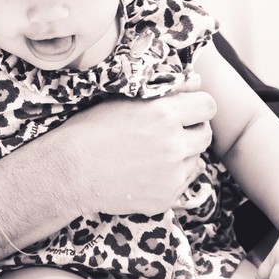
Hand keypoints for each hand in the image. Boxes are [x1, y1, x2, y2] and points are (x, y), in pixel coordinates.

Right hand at [54, 75, 215, 215]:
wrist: (71, 172)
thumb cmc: (91, 130)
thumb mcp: (124, 101)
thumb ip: (165, 91)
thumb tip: (196, 81)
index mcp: (163, 114)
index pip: (208, 106)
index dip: (199, 106)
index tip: (188, 110)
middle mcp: (173, 144)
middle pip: (206, 134)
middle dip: (192, 131)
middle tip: (170, 132)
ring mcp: (172, 174)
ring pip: (196, 159)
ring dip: (183, 155)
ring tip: (153, 153)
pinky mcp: (167, 197)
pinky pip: (183, 182)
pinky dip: (172, 176)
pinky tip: (147, 171)